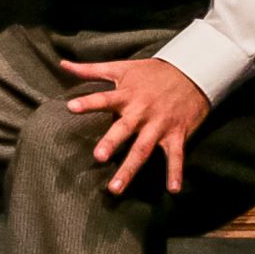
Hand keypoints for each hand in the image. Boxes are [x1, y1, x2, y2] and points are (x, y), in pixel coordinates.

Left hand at [61, 53, 209, 196]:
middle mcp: (142, 112)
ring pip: (143, 149)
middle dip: (111, 142)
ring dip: (130, 169)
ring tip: (115, 188)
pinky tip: (173, 189)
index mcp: (127, 95)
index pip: (104, 99)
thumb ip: (91, 70)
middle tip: (98, 157)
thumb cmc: (152, 72)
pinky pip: (176, 156)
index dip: (88, 102)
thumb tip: (62, 64)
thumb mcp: (122, 68)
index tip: (71, 107)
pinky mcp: (177, 134)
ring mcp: (159, 125)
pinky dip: (176, 172)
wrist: (192, 72)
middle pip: (124, 130)